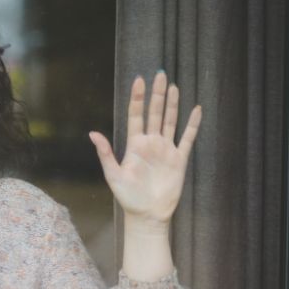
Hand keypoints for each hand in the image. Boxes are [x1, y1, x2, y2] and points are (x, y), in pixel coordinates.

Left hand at [89, 71, 201, 228]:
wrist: (147, 214)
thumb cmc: (127, 197)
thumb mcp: (113, 175)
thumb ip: (105, 153)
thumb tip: (92, 133)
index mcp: (134, 145)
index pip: (136, 116)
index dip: (137, 98)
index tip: (139, 80)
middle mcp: (151, 143)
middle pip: (154, 113)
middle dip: (157, 94)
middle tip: (160, 74)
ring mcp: (166, 150)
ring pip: (169, 121)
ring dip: (172, 104)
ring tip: (173, 86)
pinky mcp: (179, 159)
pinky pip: (188, 138)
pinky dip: (192, 124)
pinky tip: (196, 109)